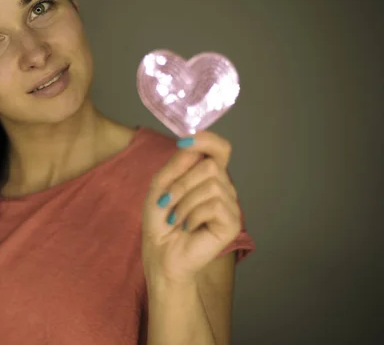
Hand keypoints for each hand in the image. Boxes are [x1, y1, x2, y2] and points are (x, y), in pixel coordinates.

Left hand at [141, 131, 241, 285]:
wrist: (160, 253)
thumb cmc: (160, 221)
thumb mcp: (161, 186)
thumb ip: (177, 164)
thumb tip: (191, 144)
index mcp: (207, 176)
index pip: (219, 148)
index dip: (207, 140)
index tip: (184, 141)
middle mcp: (222, 187)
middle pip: (211, 166)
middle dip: (183, 182)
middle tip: (167, 201)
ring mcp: (230, 205)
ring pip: (212, 185)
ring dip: (185, 201)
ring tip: (175, 218)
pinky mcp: (233, 223)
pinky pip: (215, 205)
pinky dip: (193, 215)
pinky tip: (188, 227)